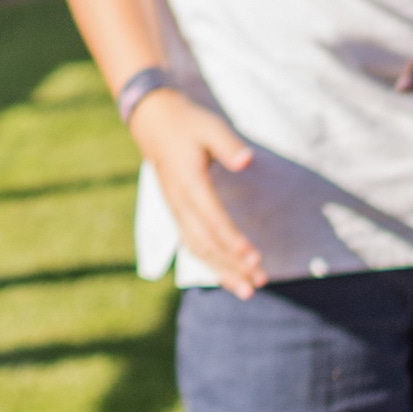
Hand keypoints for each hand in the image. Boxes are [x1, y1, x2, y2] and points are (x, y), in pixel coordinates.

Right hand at [130, 88, 266, 297]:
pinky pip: (192, 244)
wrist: (153, 121)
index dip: (233, 241)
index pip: (213, 219)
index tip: (255, 258)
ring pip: (197, 248)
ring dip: (222, 270)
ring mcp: (176, 210)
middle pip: (205, 243)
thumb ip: (228, 145)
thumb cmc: (187, 123)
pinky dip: (210, 262)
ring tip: (247, 290)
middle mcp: (180, 202)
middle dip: (232, 265)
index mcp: (189, 183)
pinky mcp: (177, 212)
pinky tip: (227, 275)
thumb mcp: (209, 126)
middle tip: (259, 281)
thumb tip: (246, 161)